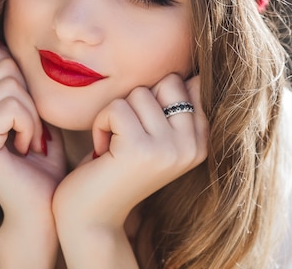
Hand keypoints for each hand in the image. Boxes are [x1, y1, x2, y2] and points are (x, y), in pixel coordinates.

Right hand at [0, 42, 66, 218]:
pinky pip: (12, 107)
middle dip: (29, 97)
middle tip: (29, 129)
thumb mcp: (28, 107)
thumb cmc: (42, 159)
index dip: (15, 69)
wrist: (42, 206)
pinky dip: (29, 126)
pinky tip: (24, 148)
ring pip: (10, 86)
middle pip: (4, 66)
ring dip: (31, 115)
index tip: (26, 105)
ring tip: (28, 140)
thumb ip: (13, 78)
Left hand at [53, 73, 207, 234]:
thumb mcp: (153, 137)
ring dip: (115, 115)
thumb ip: (173, 109)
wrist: (91, 217)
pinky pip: (116, 108)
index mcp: (200, 142)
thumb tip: (194, 74)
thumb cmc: (115, 169)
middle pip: (166, 82)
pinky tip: (102, 151)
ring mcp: (168, 149)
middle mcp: (192, 147)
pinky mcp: (139, 149)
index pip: (189, 84)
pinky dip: (100, 123)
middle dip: (137, 101)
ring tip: (113, 146)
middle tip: (126, 134)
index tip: (141, 128)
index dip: (155, 97)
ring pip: (138, 93)